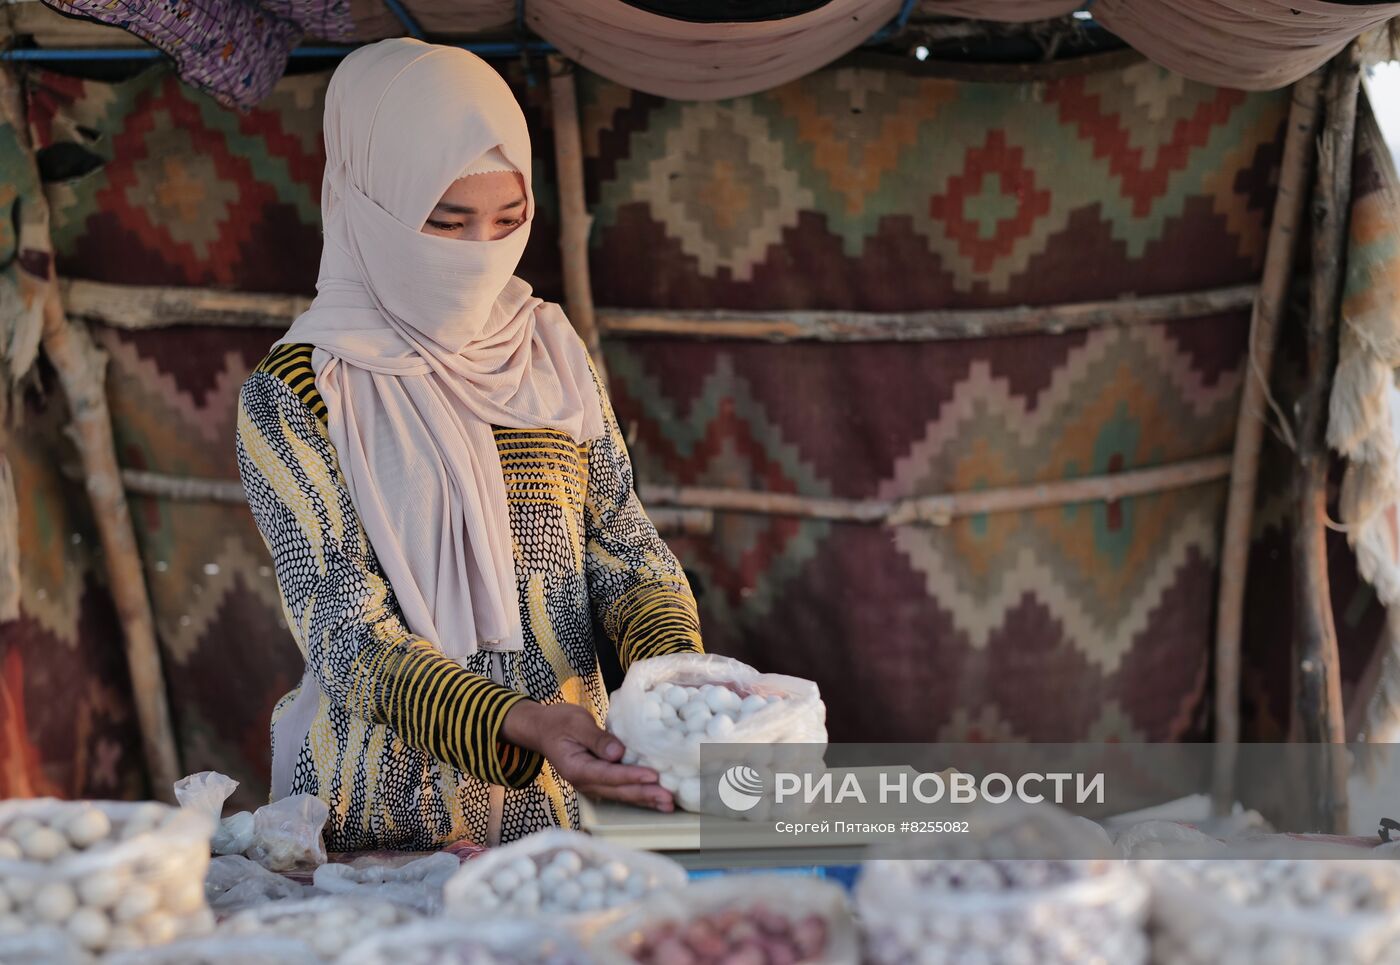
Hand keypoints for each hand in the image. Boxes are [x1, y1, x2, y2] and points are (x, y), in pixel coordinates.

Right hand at [502, 700, 673, 811]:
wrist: (544, 729)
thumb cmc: (559, 723)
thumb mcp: (576, 723)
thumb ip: (597, 738)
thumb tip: (618, 753)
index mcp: (576, 768)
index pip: (607, 775)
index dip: (630, 776)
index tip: (652, 775)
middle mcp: (584, 782)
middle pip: (618, 791)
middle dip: (644, 794)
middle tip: (667, 798)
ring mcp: (591, 784)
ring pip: (621, 795)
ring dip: (645, 799)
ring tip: (667, 804)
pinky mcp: (599, 782)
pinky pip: (620, 790)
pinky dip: (638, 793)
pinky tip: (655, 798)